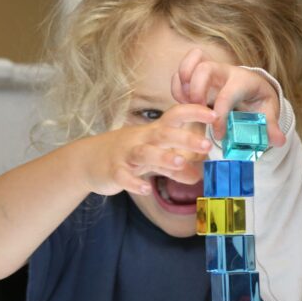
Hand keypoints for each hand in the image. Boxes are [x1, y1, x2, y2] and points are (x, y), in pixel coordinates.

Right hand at [79, 103, 216, 196]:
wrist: (86, 160)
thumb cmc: (126, 155)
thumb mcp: (153, 157)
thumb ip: (175, 166)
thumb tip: (198, 175)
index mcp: (153, 132)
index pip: (175, 115)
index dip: (194, 112)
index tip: (214, 113)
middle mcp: (140, 139)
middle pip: (163, 134)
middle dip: (185, 138)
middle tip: (206, 146)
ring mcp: (126, 155)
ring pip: (144, 153)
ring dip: (163, 156)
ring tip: (180, 162)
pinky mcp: (113, 171)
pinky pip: (124, 176)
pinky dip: (134, 182)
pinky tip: (146, 188)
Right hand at [171, 48, 285, 147]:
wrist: (252, 87)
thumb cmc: (258, 101)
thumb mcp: (267, 112)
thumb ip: (271, 127)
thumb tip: (278, 141)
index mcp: (244, 81)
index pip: (229, 94)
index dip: (221, 116)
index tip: (219, 134)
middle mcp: (226, 71)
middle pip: (206, 67)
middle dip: (197, 91)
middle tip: (197, 112)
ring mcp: (211, 69)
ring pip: (192, 62)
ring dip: (184, 84)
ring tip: (186, 105)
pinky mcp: (198, 72)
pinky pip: (183, 70)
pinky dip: (177, 85)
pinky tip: (182, 103)